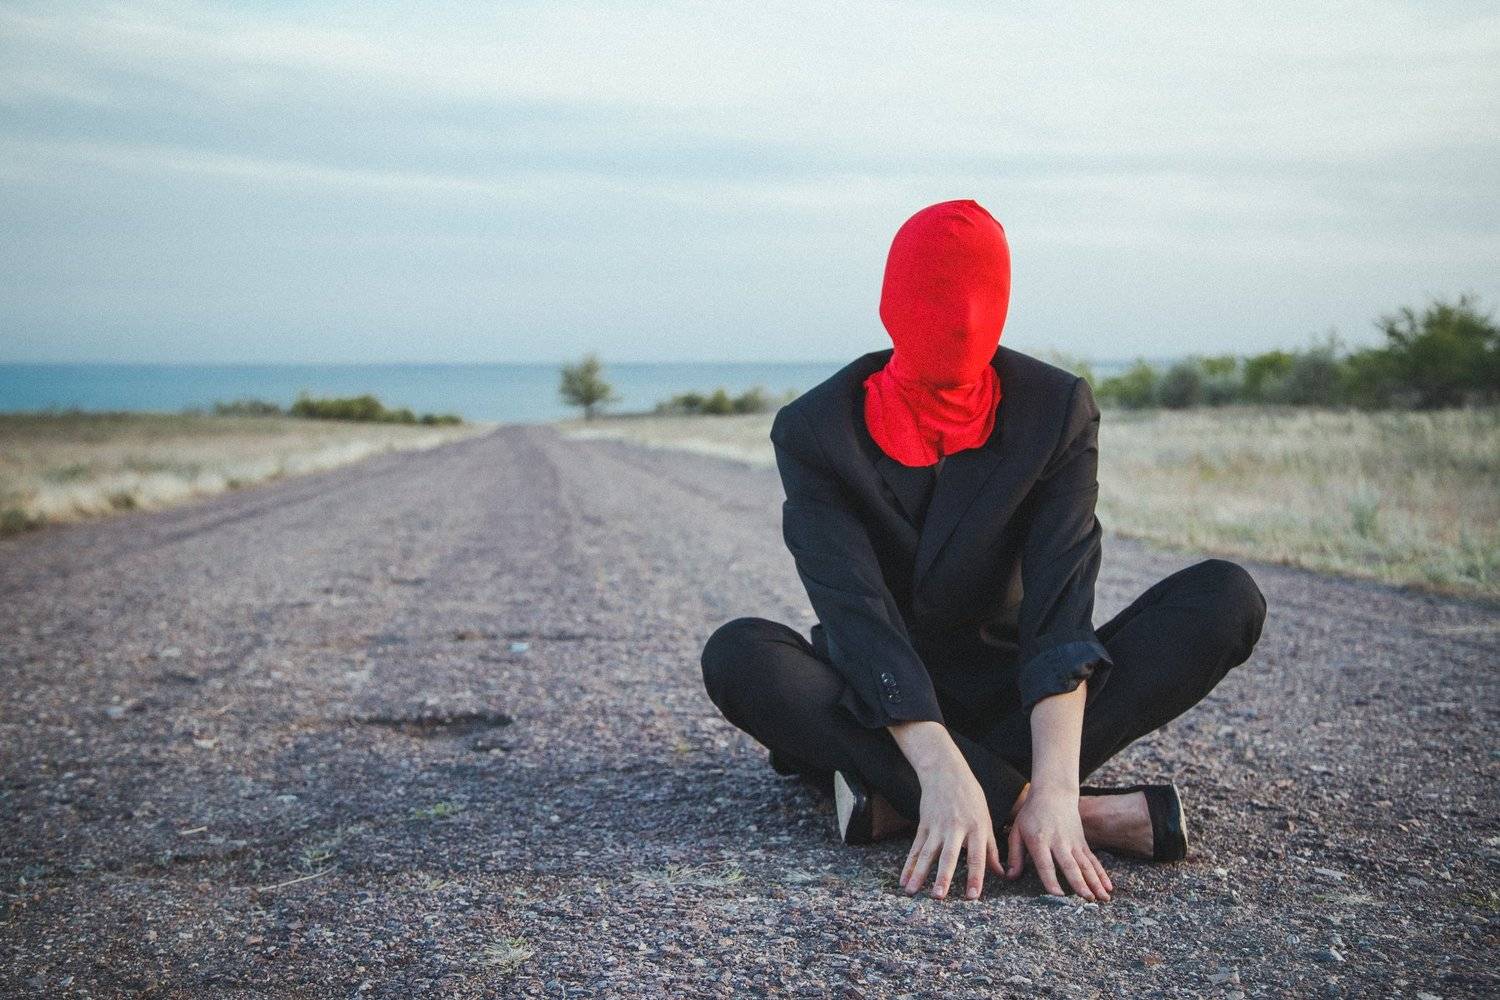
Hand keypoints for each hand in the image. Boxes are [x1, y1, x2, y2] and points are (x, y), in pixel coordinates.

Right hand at [899, 761, 1002, 899]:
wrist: (945, 772)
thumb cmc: (971, 797)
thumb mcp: (986, 819)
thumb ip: (991, 848)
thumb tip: (1002, 873)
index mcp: (976, 828)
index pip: (977, 856)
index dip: (975, 876)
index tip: (972, 896)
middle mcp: (956, 828)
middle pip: (948, 856)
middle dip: (943, 877)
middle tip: (939, 896)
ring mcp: (937, 826)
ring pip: (927, 853)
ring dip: (919, 874)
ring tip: (912, 892)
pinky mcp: (923, 825)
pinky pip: (915, 848)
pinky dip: (909, 865)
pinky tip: (904, 880)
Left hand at [1005, 784, 1111, 900]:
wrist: (1053, 793)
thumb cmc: (1031, 815)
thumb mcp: (1017, 831)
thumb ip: (1014, 855)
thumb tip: (1010, 877)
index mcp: (1039, 841)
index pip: (1045, 863)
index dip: (1051, 879)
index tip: (1057, 894)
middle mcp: (1059, 842)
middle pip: (1070, 865)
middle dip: (1079, 883)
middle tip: (1087, 899)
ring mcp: (1073, 842)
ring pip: (1086, 865)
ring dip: (1095, 882)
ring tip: (1102, 899)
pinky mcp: (1082, 843)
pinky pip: (1093, 860)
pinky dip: (1102, 874)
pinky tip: (1108, 887)